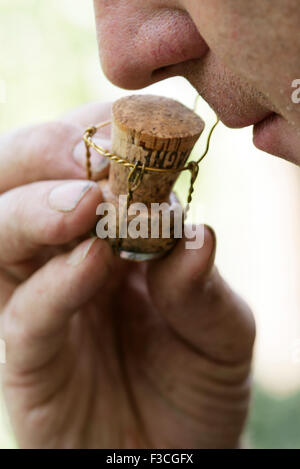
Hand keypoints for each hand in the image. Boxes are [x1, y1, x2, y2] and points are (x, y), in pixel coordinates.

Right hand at [0, 102, 254, 448]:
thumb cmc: (197, 384)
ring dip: (39, 209)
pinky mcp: (26, 360)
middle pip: (18, 185)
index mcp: (105, 237)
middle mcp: (60, 260)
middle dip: (47, 156)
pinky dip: (54, 284)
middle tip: (91, 154)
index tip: (137, 124)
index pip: (81, 166)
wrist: (178, 456)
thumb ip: (202, 287)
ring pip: (1, 236)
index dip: (100, 137)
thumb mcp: (220, 332)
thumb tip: (193, 235)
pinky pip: (23, 315)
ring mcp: (35, 305)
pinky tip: (92, 262)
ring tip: (89, 203)